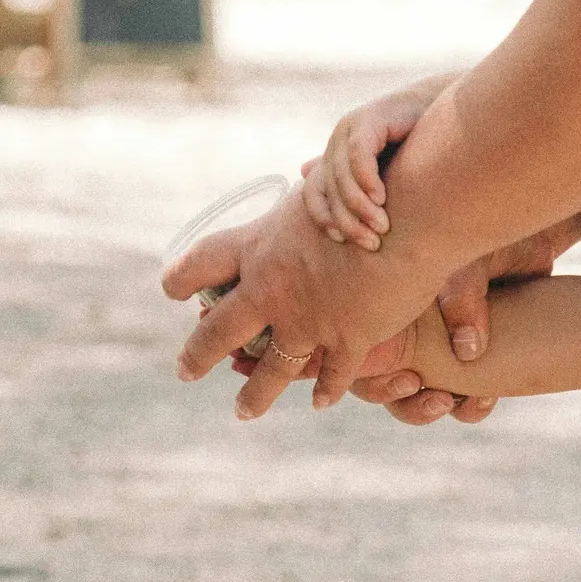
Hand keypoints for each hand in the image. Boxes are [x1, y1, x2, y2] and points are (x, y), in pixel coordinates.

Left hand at [163, 188, 452, 416]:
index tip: (172, 291)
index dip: (180, 279)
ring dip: (254, 394)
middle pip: (218, 331)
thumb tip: (307, 170)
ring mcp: (308, 319)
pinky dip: (326, 389)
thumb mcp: (323, 183)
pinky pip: (332, 374)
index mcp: (257, 246)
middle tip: (184, 371)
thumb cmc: (367, 186)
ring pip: (271, 368)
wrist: (408, 215)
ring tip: (242, 411)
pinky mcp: (348, 338)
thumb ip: (310, 190)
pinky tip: (319, 402)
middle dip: (197, 354)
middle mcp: (271, 289)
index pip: (199, 265)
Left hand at [299, 75, 455, 250]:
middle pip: (329, 189)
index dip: (322, 217)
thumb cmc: (416, 144)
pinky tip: (381, 198)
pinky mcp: (368, 120)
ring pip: (342, 176)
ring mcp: (349, 128)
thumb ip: (355, 182)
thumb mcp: (384, 171)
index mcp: (335, 155)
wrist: (443, 108)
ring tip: (381, 227)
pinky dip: (366, 180)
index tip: (341, 240)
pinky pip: (358, 156)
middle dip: (348, 221)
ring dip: (360, 206)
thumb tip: (305, 174)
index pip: (312, 192)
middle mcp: (337, 141)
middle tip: (371, 243)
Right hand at [343, 211, 580, 424]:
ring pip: (417, 397)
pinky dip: (470, 406)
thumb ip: (462, 300)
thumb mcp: (467, 261)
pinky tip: (485, 399)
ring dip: (430, 409)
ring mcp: (433, 349)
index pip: (354, 356)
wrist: (530, 236)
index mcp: (382, 308)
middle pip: (381, 387)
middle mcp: (402, 333)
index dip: (371, 380)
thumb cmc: (486, 239)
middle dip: (404, 402)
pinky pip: (459, 397)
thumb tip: (468, 351)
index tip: (410, 380)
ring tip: (455, 403)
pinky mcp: (467, 359)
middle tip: (432, 396)